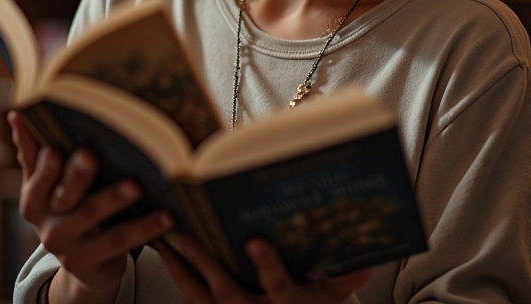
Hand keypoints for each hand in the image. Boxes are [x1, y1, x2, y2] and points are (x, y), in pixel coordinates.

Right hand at [8, 111, 173, 298]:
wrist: (84, 263)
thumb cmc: (68, 208)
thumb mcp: (46, 187)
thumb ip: (33, 153)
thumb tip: (17, 114)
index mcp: (34, 201)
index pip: (39, 179)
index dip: (45, 168)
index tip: (54, 150)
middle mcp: (47, 225)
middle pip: (65, 196)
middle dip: (77, 176)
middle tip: (91, 155)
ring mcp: (69, 246)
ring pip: (94, 217)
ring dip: (115, 199)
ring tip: (136, 185)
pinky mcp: (92, 261)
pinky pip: (120, 241)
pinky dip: (145, 228)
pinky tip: (166, 216)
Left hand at [155, 234, 371, 303]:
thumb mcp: (330, 301)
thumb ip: (343, 281)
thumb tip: (367, 262)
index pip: (277, 286)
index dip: (266, 265)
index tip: (254, 240)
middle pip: (226, 291)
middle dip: (205, 262)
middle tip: (186, 235)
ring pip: (200, 298)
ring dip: (180, 267)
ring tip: (163, 238)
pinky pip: (192, 302)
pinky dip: (177, 277)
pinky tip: (164, 254)